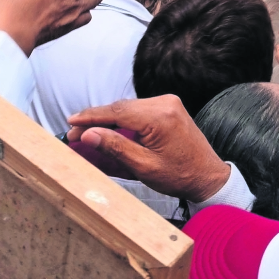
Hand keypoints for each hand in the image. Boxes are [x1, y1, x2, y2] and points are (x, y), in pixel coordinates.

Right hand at [66, 95, 231, 202]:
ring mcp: (169, 103)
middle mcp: (165, 103)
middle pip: (121, 108)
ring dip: (108, 120)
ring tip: (86, 133)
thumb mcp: (144, 166)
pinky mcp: (169, 108)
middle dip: (96, 121)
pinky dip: (122, 120)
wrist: (208, 176)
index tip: (71, 122)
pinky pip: (139, 111)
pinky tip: (108, 130)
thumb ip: (115, 147)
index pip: (117, 111)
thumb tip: (88, 134)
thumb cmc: (179, 176)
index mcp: (160, 116)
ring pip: (128, 108)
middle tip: (73, 133)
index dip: (91, 116)